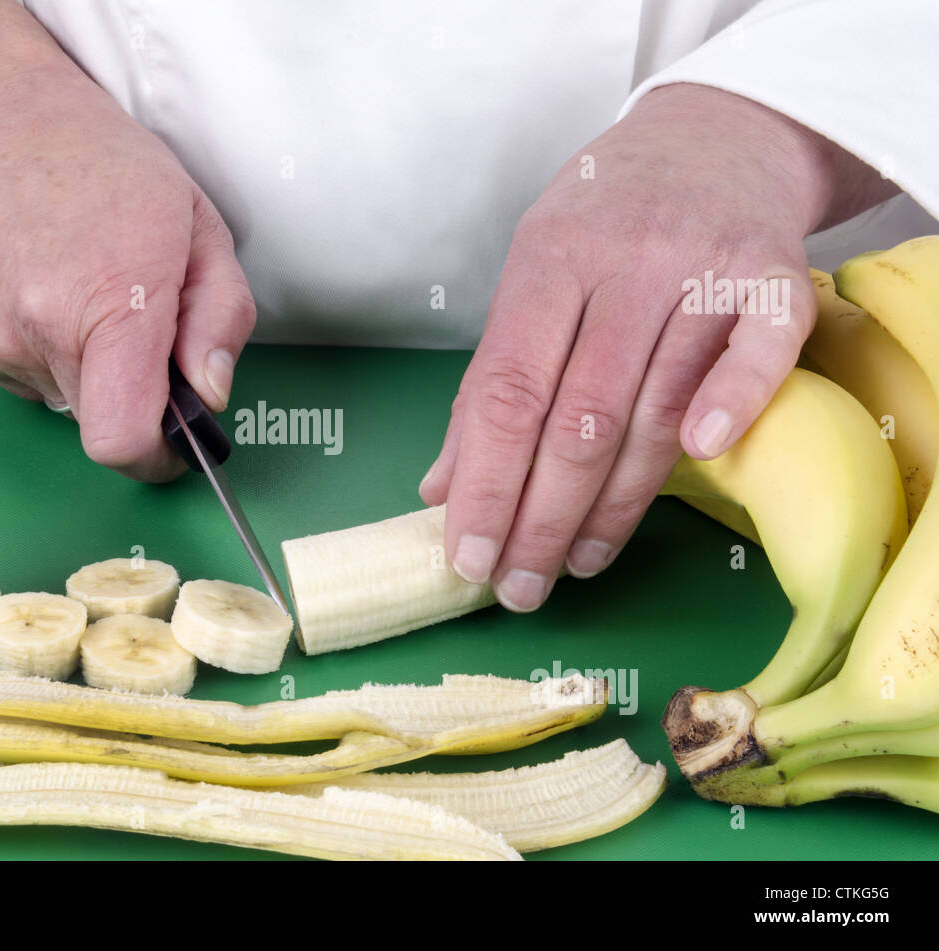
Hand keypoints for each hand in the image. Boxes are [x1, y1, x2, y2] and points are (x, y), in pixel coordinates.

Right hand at [0, 0, 254, 481]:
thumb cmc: (103, 166)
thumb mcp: (199, 226)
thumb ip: (222, 318)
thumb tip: (211, 392)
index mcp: (113, 301)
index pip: (124, 438)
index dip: (158, 458)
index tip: (178, 440)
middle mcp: (43, 331)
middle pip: (106, 426)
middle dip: (139, 399)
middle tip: (147, 333)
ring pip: (73, 405)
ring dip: (98, 374)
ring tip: (96, 296)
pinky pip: (38, 384)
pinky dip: (59, 359)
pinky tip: (57, 296)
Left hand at [419, 83, 896, 610]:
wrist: (716, 138)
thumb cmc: (605, 221)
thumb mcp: (531, 280)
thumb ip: (490, 384)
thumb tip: (442, 490)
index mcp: (550, 262)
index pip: (507, 392)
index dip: (486, 484)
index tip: (467, 554)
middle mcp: (627, 263)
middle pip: (579, 417)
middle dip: (541, 517)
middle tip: (519, 587)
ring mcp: (705, 270)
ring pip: (656, 409)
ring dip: (615, 505)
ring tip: (576, 564)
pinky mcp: (777, 281)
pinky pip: (759, 354)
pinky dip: (731, 405)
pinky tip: (695, 460)